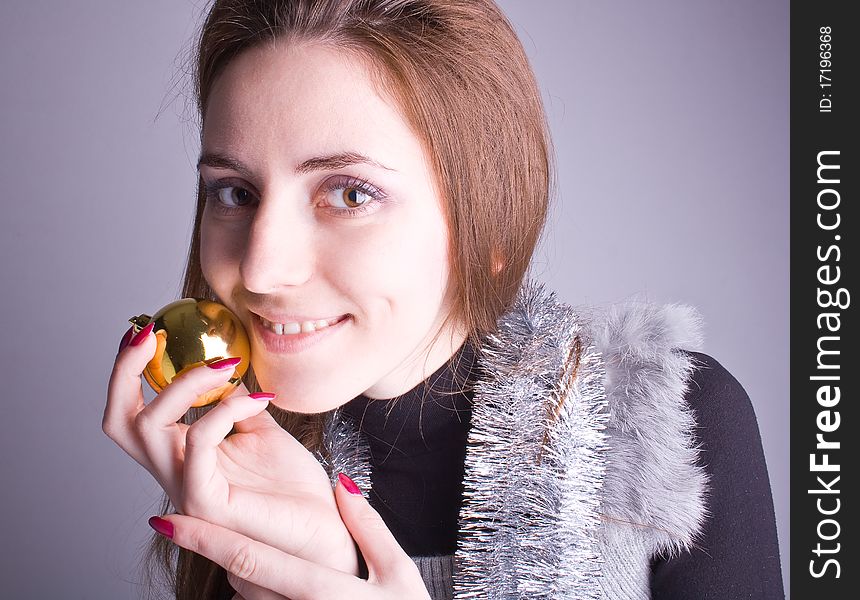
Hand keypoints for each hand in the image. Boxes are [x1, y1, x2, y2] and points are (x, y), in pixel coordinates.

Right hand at [103, 324, 357, 574]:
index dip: (130, 372)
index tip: (147, 330)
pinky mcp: (206, 500)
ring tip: (225, 367)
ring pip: (148, 426)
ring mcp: (186, 488)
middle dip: (124, 372)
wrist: (324, 526)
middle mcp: (175, 472)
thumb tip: (229, 371)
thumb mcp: (262, 430)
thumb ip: (238, 404)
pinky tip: (257, 399)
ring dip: (184, 383)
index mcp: (183, 456)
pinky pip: (198, 440)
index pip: (134, 413)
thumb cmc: (294, 486)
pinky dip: (224, 408)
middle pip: (119, 422)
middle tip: (148, 334)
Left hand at [148, 473, 431, 599]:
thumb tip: (343, 484)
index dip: (205, 538)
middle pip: (238, 575)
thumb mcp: (398, 573)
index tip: (169, 519)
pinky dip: (254, 591)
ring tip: (216, 542)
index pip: (249, 557)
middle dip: (206, 547)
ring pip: (246, 594)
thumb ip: (368, 527)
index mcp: (319, 589)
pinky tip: (257, 580)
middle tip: (171, 519)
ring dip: (233, 568)